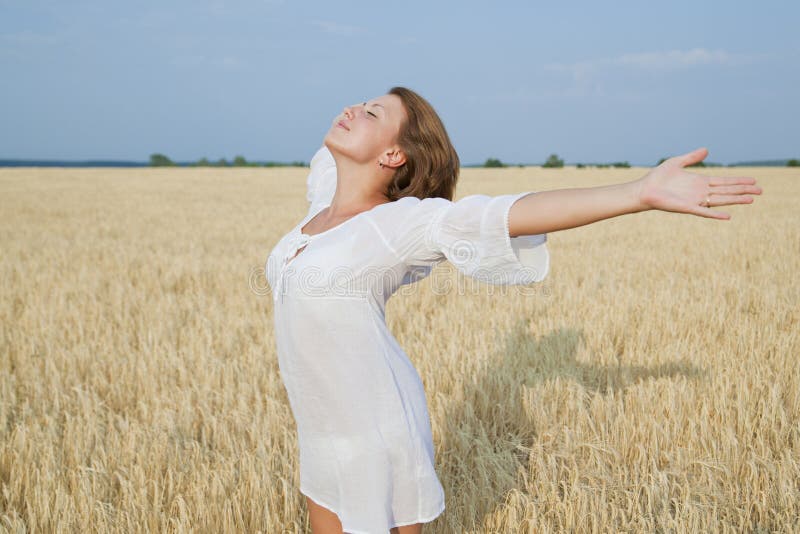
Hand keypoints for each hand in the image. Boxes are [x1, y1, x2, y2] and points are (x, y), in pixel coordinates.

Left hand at [635, 147, 761, 219]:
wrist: (644, 190)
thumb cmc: (658, 177)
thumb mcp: (677, 162)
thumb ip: (692, 157)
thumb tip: (707, 149)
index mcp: (700, 182)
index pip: (724, 182)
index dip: (738, 181)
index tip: (753, 181)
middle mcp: (700, 192)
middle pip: (726, 191)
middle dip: (743, 191)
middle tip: (760, 191)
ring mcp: (695, 200)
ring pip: (720, 200)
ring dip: (735, 200)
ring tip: (751, 200)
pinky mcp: (687, 208)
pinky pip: (704, 212)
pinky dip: (716, 214)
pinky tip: (728, 216)